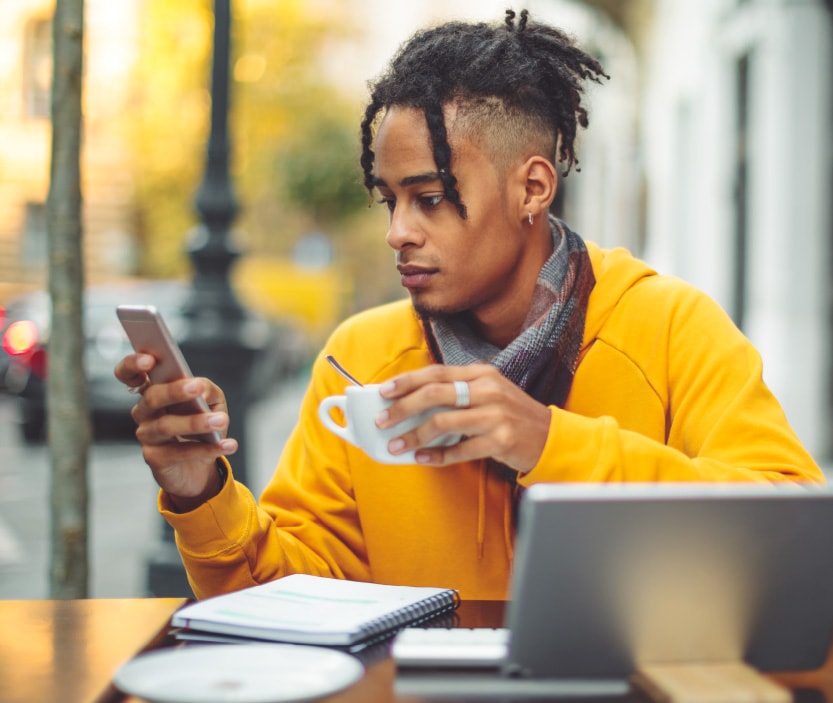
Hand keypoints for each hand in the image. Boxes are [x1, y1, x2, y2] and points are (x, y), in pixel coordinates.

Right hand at [114, 353, 237, 510]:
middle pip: (152, 397)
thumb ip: (207, 389)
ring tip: (221, 420)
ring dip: (197, 422)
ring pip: (166, 426)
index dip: (133, 365)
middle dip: (174, 391)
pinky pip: (180, 452)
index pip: (129, 374)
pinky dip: (207, 449)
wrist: (199, 468)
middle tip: (197, 386)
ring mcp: (146, 435)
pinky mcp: (154, 459)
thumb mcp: (212, 402)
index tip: (149, 360)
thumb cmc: (202, 427)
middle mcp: (144, 411)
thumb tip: (201, 389)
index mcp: (154, 391)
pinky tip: (227, 445)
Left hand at [377, 364, 550, 471]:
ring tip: (395, 446)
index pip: (436, 373)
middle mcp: (488, 390)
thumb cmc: (511, 415)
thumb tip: (412, 403)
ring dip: (414, 436)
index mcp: (482, 374)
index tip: (383, 392)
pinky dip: (437, 456)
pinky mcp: (500, 440)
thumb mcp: (488, 393)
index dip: (407, 381)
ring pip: (442, 422)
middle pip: (434, 394)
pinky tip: (422, 459)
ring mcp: (496, 414)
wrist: (551, 436)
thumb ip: (456, 394)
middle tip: (382, 421)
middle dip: (402, 408)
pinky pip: (460, 449)